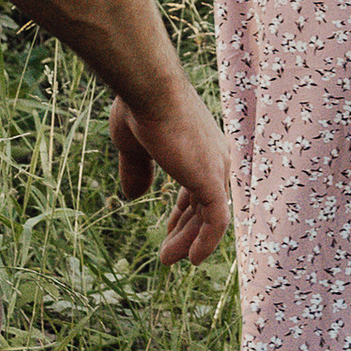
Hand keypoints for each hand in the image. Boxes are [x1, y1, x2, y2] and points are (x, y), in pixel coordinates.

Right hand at [109, 82, 232, 267]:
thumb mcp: (134, 145)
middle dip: (185, 231)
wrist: (148, 90)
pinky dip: (206, 242)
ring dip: (189, 241)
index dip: (185, 212)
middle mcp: (215, 157)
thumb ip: (138, 171)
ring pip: (208, 217)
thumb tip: (133, 197)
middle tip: (167, 254)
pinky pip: (216, 221)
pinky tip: (192, 259)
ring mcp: (216, 168)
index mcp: (200, 146)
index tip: (170, 229)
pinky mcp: (212, 180)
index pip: (199, 188)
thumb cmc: (139, 107)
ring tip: (167, 260)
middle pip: (204, 205)